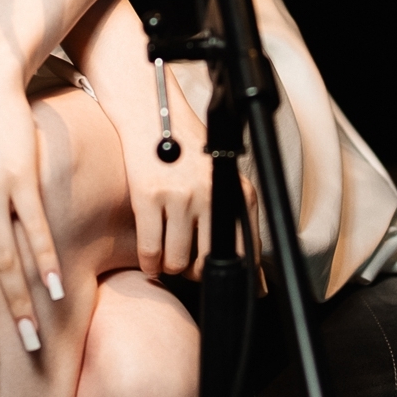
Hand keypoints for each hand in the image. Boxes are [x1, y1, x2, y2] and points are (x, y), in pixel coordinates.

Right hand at [70, 0, 260, 280]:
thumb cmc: (183, 141)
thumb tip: (249, 267)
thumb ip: (228, 209)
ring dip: (169, 268)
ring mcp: (181, 196)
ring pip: (177, 262)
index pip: (247, 249)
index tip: (236, 288)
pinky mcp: (149, 197)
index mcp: (236, 188)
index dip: (241, 276)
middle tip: (186, 267)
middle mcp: (212, 195)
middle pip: (209, 262)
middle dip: (196, 273)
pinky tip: (148, 260)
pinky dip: (149, 263)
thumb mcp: (217, 172)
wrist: (148, 108)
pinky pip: (151, 251)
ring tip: (164, 259)